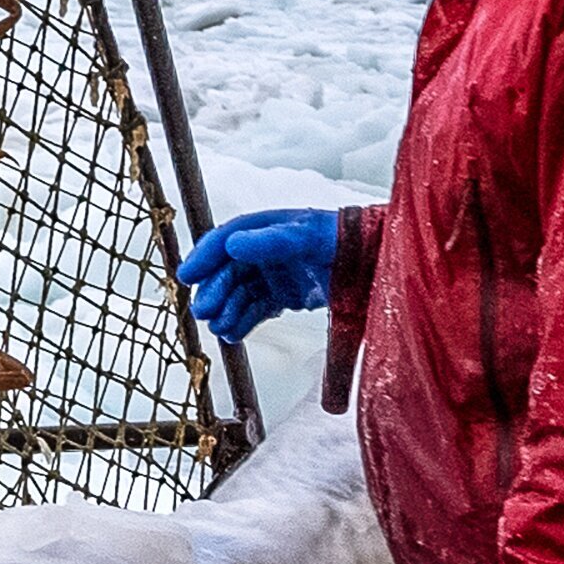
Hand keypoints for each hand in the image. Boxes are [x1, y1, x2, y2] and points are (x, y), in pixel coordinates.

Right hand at [175, 208, 336, 343]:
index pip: (225, 240)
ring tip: (220, 328)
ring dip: (226, 310)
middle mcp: (264, 251)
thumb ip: (273, 241)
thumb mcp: (308, 238)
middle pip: (228, 272)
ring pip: (239, 294)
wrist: (376, 263)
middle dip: (214, 291)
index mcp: (266, 228)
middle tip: (202, 311)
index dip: (204, 257)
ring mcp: (274, 275)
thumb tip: (233, 245)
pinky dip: (243, 322)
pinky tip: (232, 334)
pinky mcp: (285, 296)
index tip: (187, 275)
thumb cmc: (345, 241)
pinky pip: (256, 310)